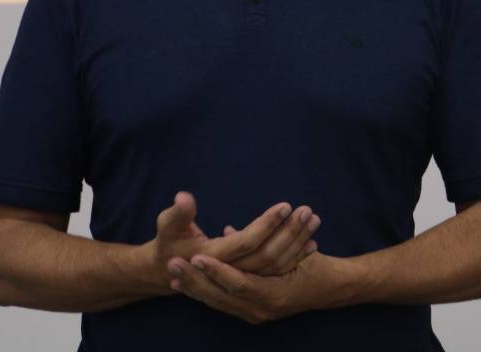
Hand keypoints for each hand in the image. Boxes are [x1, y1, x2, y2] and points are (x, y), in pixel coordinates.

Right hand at [143, 192, 318, 293]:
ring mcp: (242, 282)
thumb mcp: (167, 227)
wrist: (167, 273)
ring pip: (276, 265)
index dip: (266, 224)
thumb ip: (178, 213)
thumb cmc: (167, 244)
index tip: (285, 206)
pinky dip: (295, 257)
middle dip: (289, 232)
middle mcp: (231, 275)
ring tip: (313, 218)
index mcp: (213, 259)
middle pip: (268, 256)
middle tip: (307, 210)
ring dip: (297, 242)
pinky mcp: (250, 283)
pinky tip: (312, 243)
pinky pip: (277, 273)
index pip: (247, 243)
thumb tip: (183, 197)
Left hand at [166, 251, 343, 324]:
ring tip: (173, 276)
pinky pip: (224, 304)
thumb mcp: (296, 248)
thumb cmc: (318, 265)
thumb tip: (229, 232)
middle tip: (172, 267)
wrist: (334, 288)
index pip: (238, 283)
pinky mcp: (254, 313)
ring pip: (219, 303)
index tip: (196, 257)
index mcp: (274, 294)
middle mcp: (263, 310)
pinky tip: (189, 286)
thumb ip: (266, 241)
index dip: (216, 270)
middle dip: (195, 282)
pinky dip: (205, 294)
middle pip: (221, 297)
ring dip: (195, 289)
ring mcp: (258, 315)